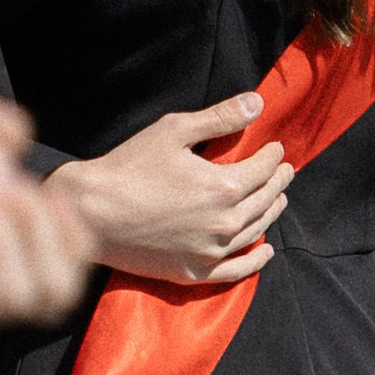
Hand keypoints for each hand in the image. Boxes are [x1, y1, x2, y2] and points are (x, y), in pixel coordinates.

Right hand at [63, 94, 290, 284]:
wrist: (89, 214)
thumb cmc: (127, 168)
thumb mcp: (173, 130)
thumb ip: (219, 118)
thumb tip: (257, 102)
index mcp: (224, 186)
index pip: (263, 168)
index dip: (273, 155)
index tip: (275, 147)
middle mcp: (225, 223)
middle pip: (265, 199)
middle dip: (278, 181)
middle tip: (285, 170)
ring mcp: (210, 252)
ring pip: (256, 232)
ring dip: (272, 213)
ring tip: (278, 200)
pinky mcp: (194, 272)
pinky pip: (236, 270)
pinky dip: (255, 261)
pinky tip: (265, 252)